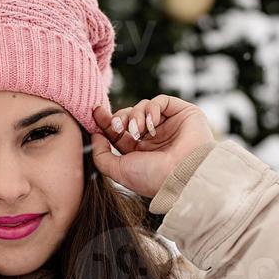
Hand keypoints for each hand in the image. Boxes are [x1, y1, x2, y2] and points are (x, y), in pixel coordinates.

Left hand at [90, 94, 216, 199]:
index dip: (106, 121)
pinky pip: (160, 101)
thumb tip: (95, 136)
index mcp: (140, 153)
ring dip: (135, 116)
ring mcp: (169, 125)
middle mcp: (154, 139)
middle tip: (118, 127)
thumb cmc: (152, 177)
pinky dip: (151, 109)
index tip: (96, 112)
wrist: (183, 174)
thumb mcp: (118, 170)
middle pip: (129, 117)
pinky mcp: (182, 113)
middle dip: (119, 118)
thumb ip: (101, 155)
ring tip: (138, 130)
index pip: (119, 132)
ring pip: (142, 107)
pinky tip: (152, 123)